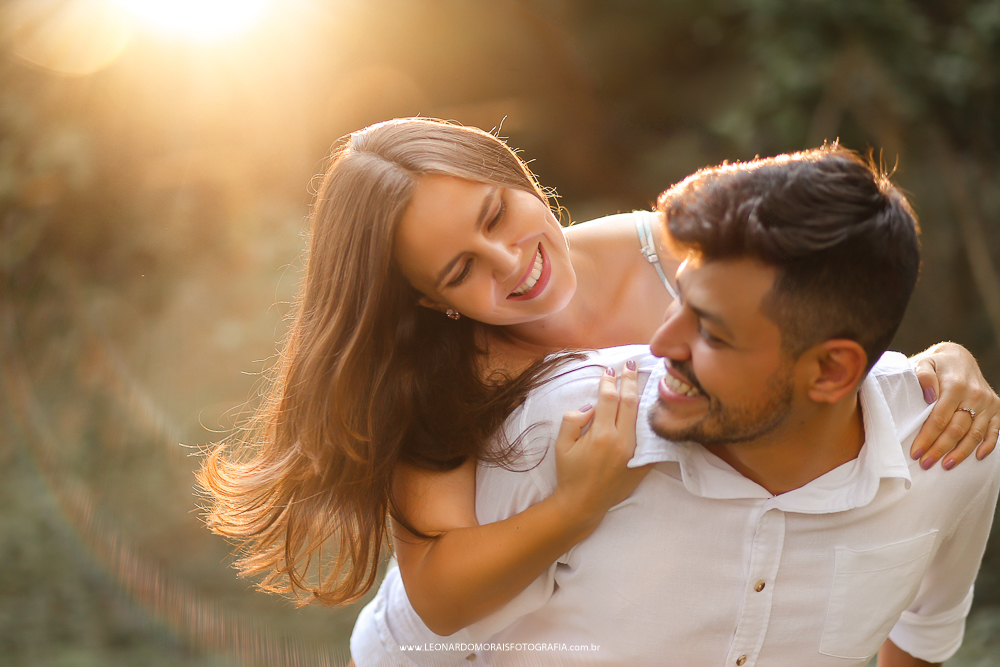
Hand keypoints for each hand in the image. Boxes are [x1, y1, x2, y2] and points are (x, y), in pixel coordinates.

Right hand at [552, 361, 651, 531]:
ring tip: (642, 380)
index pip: (608, 399)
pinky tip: (647, 409)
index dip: (609, 382)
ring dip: (640, 396)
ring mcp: (634, 453)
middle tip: (630, 364)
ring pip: (641, 417)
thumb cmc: (569, 474)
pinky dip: (646, 421)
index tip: (608, 371)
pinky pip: (647, 437)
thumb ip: (573, 419)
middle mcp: (622, 441)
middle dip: (630, 380)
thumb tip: (591, 405)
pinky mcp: (641, 463)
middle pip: (630, 402)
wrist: (582, 504)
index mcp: (601, 435)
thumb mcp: (562, 445)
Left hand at [910, 342, 999, 469]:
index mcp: (955, 386)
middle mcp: (975, 395)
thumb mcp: (924, 363)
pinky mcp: (996, 407)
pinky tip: (978, 457)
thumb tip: (928, 396)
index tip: (916, 452)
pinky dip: (988, 445)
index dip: (927, 437)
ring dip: (961, 452)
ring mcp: (987, 403)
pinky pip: (994, 430)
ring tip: (946, 465)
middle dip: (940, 449)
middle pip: (957, 429)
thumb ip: (923, 376)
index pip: (939, 418)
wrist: (959, 358)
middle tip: (926, 464)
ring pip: (975, 433)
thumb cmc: (936, 365)